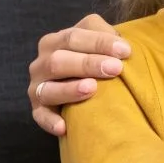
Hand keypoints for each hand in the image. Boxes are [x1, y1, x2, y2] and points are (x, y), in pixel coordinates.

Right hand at [29, 14, 131, 136]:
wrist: (84, 85)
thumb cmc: (97, 60)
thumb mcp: (100, 42)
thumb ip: (105, 35)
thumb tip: (122, 44)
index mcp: (56, 41)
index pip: (73, 37)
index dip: (99, 42)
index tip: (125, 51)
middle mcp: (42, 63)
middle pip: (58, 60)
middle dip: (88, 63)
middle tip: (115, 68)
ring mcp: (38, 87)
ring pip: (48, 88)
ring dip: (69, 89)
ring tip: (91, 88)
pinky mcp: (38, 109)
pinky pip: (41, 116)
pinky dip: (50, 122)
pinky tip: (64, 127)